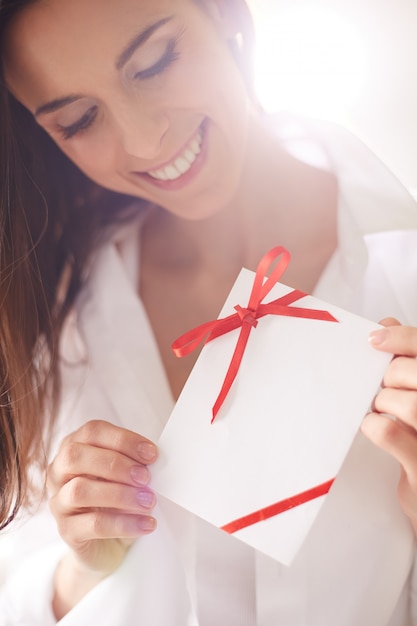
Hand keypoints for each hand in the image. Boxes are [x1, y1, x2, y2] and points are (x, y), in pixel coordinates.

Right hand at [47, 420, 157, 616]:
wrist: (107, 544)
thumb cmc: (117, 501)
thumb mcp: (125, 476)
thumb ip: (133, 463)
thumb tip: (152, 460)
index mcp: (75, 447)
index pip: (93, 432)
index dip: (123, 440)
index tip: (151, 454)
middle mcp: (59, 472)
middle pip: (76, 456)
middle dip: (116, 464)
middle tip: (145, 477)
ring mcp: (59, 501)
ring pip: (80, 491)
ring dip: (120, 494)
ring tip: (148, 502)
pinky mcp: (66, 531)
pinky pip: (93, 525)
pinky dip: (124, 523)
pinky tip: (145, 524)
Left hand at [361, 318, 416, 532]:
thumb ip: (410, 360)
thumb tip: (387, 324)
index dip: (402, 337)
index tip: (375, 339)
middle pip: (414, 372)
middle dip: (390, 374)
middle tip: (382, 385)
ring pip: (409, 404)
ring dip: (383, 401)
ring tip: (382, 407)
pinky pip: (389, 433)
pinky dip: (372, 424)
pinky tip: (373, 425)